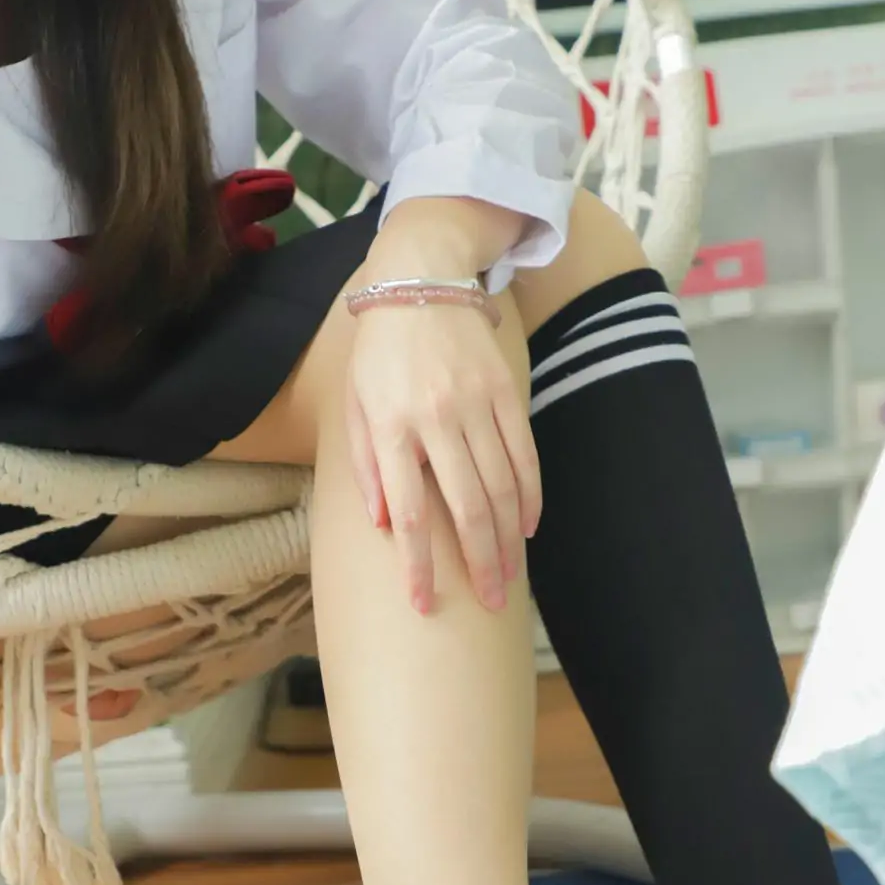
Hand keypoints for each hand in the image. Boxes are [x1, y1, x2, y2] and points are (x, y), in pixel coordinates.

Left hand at [344, 286, 540, 616]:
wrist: (421, 279)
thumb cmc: (379, 351)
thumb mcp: (355, 404)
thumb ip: (367, 465)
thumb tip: (382, 524)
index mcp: (390, 427)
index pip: (407, 512)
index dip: (418, 565)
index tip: (425, 605)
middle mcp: (435, 419)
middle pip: (465, 507)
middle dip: (479, 563)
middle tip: (491, 603)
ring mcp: (475, 404)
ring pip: (501, 487)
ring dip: (507, 540)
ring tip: (508, 577)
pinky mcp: (504, 391)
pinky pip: (523, 454)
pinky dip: (529, 495)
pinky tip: (527, 526)